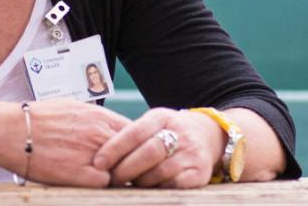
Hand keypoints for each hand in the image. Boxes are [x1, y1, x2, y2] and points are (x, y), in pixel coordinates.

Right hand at [0, 99, 129, 186]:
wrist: (12, 132)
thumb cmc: (39, 118)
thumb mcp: (73, 108)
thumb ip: (95, 119)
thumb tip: (107, 125)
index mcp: (99, 115)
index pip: (135, 131)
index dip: (137, 145)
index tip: (135, 153)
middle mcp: (100, 132)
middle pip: (134, 151)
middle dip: (133, 162)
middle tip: (129, 170)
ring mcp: (92, 153)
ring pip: (122, 169)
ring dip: (119, 175)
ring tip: (111, 178)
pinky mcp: (80, 174)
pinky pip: (104, 184)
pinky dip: (102, 186)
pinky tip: (91, 184)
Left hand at [92, 107, 225, 187]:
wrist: (209, 133)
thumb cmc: (169, 131)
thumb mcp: (153, 123)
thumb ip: (133, 135)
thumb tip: (102, 157)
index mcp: (161, 117)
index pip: (135, 132)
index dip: (115, 148)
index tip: (99, 163)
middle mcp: (178, 132)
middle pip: (148, 153)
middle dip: (125, 169)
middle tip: (111, 179)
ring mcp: (191, 153)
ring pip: (160, 172)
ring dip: (140, 182)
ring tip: (128, 185)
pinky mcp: (200, 173)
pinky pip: (175, 185)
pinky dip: (159, 189)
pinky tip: (150, 189)